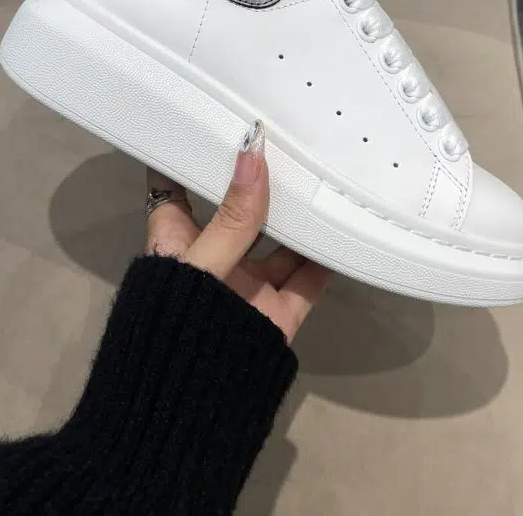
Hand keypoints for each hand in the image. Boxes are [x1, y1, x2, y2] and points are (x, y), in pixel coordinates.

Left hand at [145, 120, 328, 342]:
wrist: (187, 414)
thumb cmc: (176, 325)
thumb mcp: (200, 264)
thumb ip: (233, 217)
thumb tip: (253, 154)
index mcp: (176, 241)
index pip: (175, 186)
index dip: (188, 150)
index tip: (207, 110)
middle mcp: (213, 257)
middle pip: (239, 207)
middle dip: (258, 176)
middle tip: (285, 128)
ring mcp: (248, 285)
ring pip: (279, 239)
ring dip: (300, 211)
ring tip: (324, 165)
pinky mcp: (279, 310)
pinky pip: (309, 276)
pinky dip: (329, 254)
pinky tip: (347, 219)